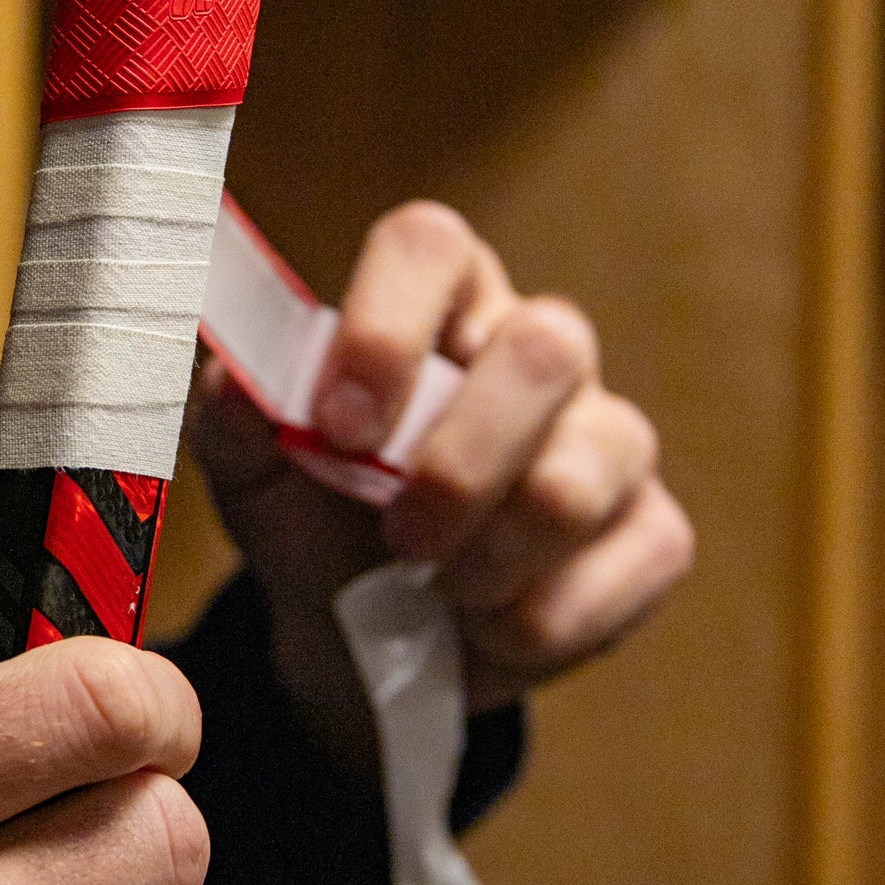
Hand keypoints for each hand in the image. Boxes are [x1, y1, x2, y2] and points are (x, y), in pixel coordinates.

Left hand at [188, 202, 693, 755]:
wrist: (361, 639)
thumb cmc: (311, 517)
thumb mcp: (252, 469)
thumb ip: (235, 414)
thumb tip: (231, 377)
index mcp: (432, 301)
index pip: (430, 244)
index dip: (388, 329)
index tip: (339, 428)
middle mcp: (533, 345)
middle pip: (542, 347)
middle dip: (458, 466)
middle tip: (397, 537)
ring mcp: (606, 434)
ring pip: (588, 465)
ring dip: (492, 557)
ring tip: (438, 588)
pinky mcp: (653, 528)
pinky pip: (634, 559)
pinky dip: (540, 620)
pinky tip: (490, 627)